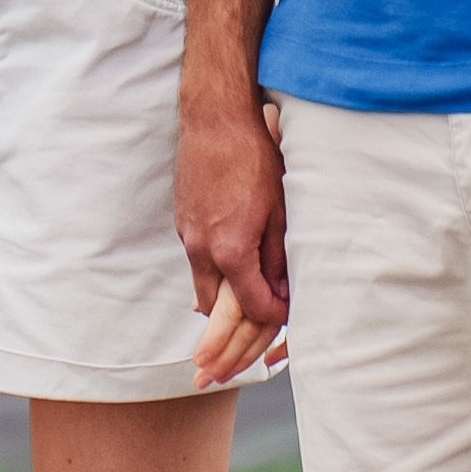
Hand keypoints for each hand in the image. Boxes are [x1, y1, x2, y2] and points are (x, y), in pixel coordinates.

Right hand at [177, 91, 288, 374]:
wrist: (215, 117)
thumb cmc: (254, 156)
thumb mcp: (279, 207)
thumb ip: (278, 255)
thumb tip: (283, 289)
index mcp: (232, 250)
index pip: (252, 307)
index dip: (273, 317)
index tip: (287, 318)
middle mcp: (203, 249)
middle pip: (215, 310)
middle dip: (228, 333)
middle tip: (230, 354)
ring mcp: (189, 235)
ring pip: (202, 287)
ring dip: (219, 302)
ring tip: (231, 321)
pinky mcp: (183, 221)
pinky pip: (197, 261)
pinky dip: (211, 274)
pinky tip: (224, 272)